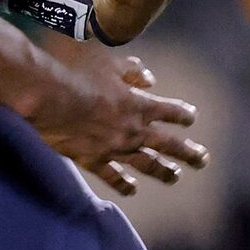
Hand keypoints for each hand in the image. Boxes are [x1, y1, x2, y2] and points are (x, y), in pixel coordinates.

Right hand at [24, 43, 206, 195]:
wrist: (47, 95)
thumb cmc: (77, 71)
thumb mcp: (109, 60)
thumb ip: (133, 70)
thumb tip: (150, 79)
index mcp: (140, 104)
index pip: (171, 112)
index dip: (183, 115)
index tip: (191, 118)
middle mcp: (133, 130)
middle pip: (168, 145)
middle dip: (188, 153)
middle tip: (202, 160)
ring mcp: (114, 148)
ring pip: (146, 164)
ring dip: (164, 172)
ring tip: (174, 177)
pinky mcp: (93, 159)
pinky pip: (112, 176)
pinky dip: (123, 183)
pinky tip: (132, 188)